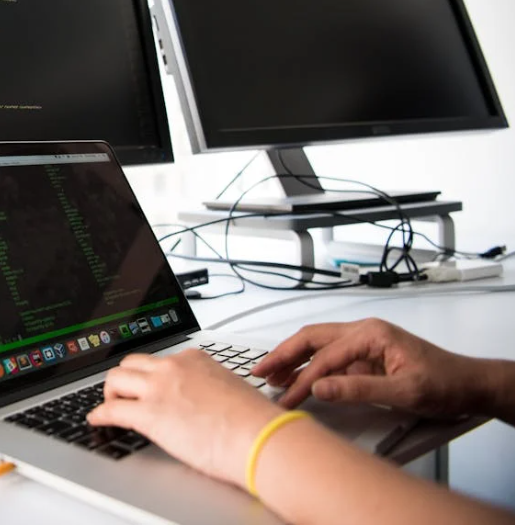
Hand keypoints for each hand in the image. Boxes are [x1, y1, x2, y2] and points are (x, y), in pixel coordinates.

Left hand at [87, 349, 282, 487]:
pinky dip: (100, 415)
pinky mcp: (150, 414)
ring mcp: (159, 389)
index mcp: (193, 360)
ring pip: (116, 379)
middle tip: (122, 394)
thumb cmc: (254, 421)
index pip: (160, 360)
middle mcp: (173, 368)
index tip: (146, 385)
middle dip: (123, 379)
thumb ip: (209, 389)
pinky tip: (97, 420)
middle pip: (131, 364)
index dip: (149, 375)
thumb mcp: (230, 390)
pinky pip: (112, 410)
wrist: (259, 436)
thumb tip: (205, 402)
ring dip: (109, 393)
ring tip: (110, 407)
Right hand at [251, 318, 486, 416]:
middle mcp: (363, 332)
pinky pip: (328, 358)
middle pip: (311, 338)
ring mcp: (363, 344)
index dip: (302, 379)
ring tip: (269, 375)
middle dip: (283, 354)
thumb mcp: (404, 391)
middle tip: (259, 371)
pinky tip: (296, 379)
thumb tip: (321, 388)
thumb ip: (359, 389)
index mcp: (371, 333)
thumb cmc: (445, 382)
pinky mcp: (364, 358)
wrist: (470, 385)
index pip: (325, 357)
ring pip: (316, 345)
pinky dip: (308, 368)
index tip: (287, 398)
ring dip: (292, 359)